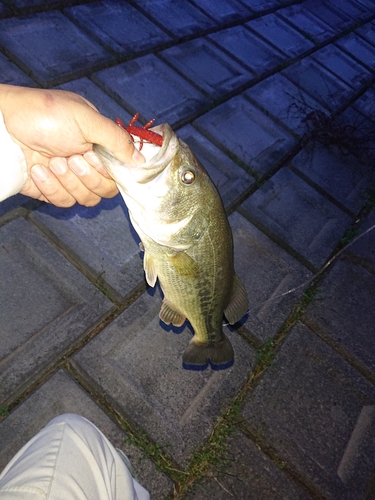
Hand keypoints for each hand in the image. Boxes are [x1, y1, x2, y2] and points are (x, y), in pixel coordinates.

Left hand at [0, 84, 143, 206]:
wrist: (3, 126)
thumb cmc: (42, 114)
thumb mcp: (86, 119)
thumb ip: (117, 140)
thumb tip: (141, 159)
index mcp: (100, 145)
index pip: (120, 172)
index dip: (109, 171)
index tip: (95, 159)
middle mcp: (88, 164)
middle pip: (106, 190)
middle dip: (87, 176)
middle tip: (71, 157)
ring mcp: (70, 179)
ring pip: (86, 199)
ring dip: (68, 181)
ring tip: (52, 159)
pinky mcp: (53, 191)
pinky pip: (64, 202)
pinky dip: (52, 188)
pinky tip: (40, 170)